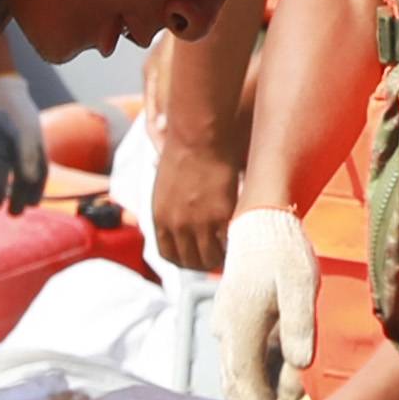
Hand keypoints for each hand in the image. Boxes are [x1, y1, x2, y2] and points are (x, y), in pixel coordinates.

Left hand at [0, 80, 48, 214]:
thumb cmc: (13, 109)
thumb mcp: (24, 132)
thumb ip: (27, 156)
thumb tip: (29, 180)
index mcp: (34, 148)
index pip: (39, 175)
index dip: (36, 192)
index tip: (31, 206)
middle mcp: (17, 151)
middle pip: (18, 181)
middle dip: (15, 198)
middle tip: (12, 214)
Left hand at [149, 121, 243, 274]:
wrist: (198, 137)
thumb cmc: (183, 152)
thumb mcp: (165, 186)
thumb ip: (171, 209)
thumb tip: (179, 219)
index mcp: (159, 218)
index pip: (169, 255)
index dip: (185, 261)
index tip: (197, 258)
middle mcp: (176, 226)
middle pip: (191, 262)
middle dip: (204, 263)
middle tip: (219, 258)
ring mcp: (198, 223)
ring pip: (210, 258)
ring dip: (221, 258)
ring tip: (231, 251)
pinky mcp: (220, 216)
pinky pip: (227, 244)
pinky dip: (233, 245)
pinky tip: (239, 239)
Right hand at [207, 204, 317, 399]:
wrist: (261, 221)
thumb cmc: (283, 252)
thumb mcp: (300, 284)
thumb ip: (298, 324)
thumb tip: (300, 364)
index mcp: (240, 327)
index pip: (244, 384)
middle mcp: (226, 332)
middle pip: (236, 385)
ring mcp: (226, 328)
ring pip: (238, 374)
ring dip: (262, 390)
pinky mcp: (234, 324)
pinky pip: (243, 359)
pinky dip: (261, 374)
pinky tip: (286, 376)